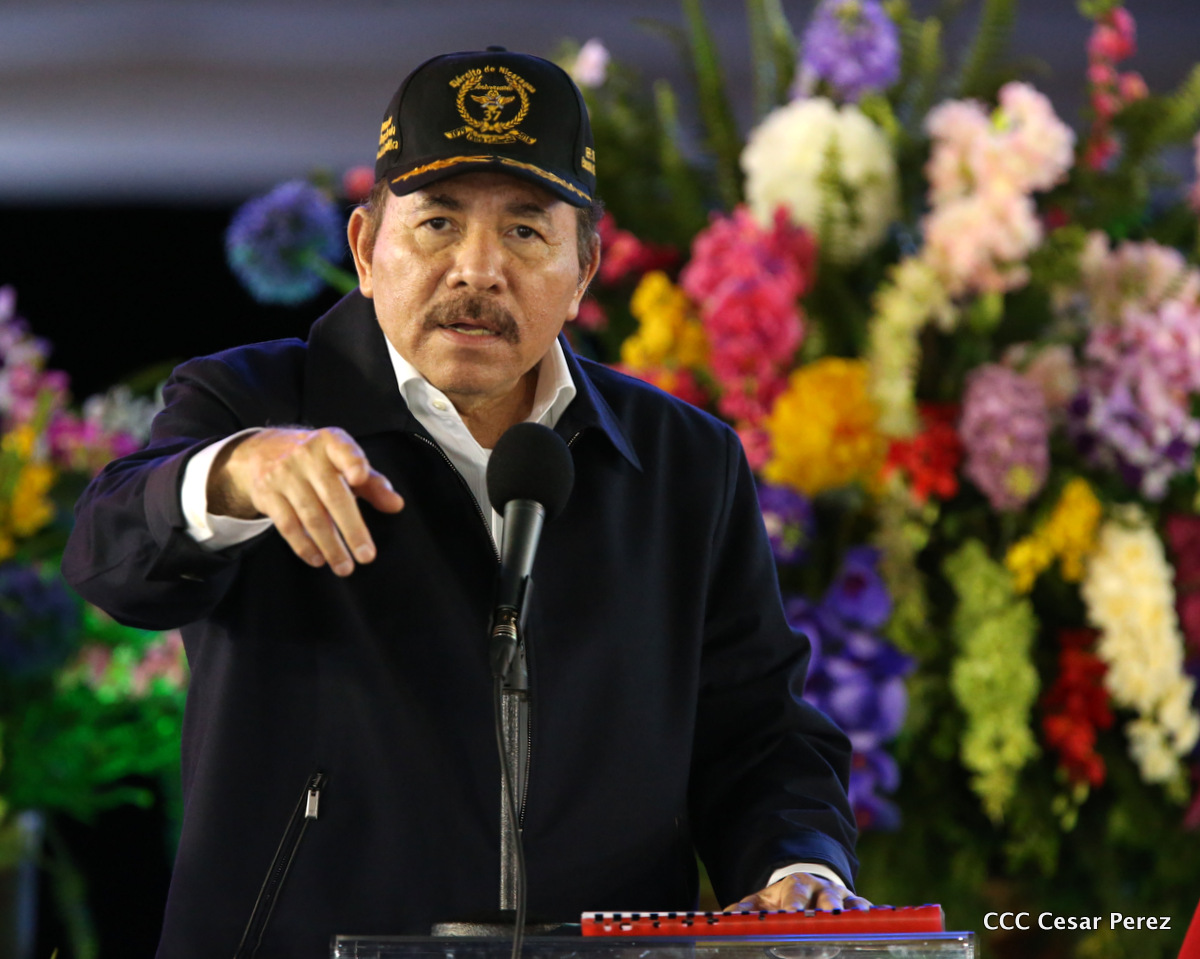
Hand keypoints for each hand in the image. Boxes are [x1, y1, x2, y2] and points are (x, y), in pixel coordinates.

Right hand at [208, 427, 403, 574]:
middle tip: (366, 555)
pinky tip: (318, 559)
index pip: (344, 450)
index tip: (359, 478)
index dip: (352, 462)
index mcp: (332, 443)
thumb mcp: (344, 462)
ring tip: (345, 566)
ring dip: (330, 546)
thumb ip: (372, 483)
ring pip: (311, 515)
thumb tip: (396, 505)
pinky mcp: (267, 494)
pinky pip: (287, 525)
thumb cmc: (316, 461)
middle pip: (333, 495)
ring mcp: (284, 475)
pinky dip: (304, 546)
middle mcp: (306, 456)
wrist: (261, 452)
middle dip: (351, 529)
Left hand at [724, 872, 872, 911]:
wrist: (808, 884)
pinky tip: (872, 924)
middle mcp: (822, 890)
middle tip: (823, 925)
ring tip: (849, 927)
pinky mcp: (856, 904)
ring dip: (850, 915)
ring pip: (850, 905)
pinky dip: (869, 915)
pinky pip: (866, 909)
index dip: (794, 907)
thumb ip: (746, 909)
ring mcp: (842, 896)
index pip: (796, 898)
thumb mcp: (762, 900)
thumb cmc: (782, 899)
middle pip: (827, 901)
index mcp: (797, 886)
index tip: (791, 917)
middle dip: (826, 913)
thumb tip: (726, 916)